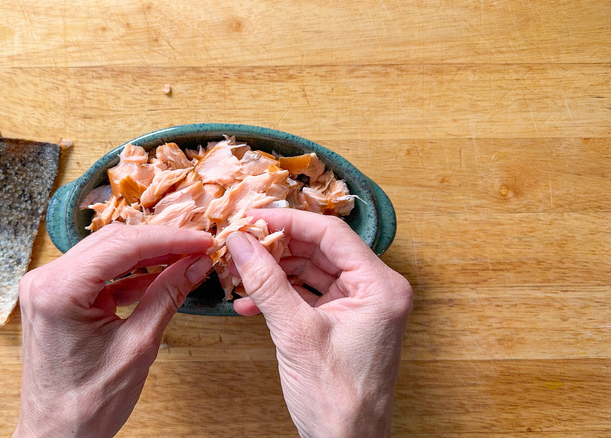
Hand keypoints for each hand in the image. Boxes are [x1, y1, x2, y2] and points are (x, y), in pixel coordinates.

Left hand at [13, 223, 212, 437]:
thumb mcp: (138, 346)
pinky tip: (160, 278)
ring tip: (185, 260)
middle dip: (160, 242)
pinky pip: (98, 274)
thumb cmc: (87, 404)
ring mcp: (47, 287)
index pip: (123, 244)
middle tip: (199, 247)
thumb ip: (167, 296)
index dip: (169, 239)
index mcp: (58, 290)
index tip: (202, 239)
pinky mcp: (56, 297)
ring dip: (147, 255)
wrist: (57, 436)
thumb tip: (196, 264)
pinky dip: (130, 274)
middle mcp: (45, 280)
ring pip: (107, 253)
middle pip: (113, 241)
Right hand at [226, 209, 411, 437]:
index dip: (289, 222)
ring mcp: (360, 308)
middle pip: (321, 250)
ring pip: (312, 272)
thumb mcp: (296, 333)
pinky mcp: (343, 324)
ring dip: (275, 273)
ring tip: (240, 272)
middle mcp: (376, 292)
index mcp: (381, 287)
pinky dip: (281, 297)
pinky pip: (309, 296)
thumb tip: (242, 243)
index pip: (332, 234)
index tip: (255, 217)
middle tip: (241, 244)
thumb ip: (267, 283)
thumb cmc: (338, 399)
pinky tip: (251, 304)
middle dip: (278, 249)